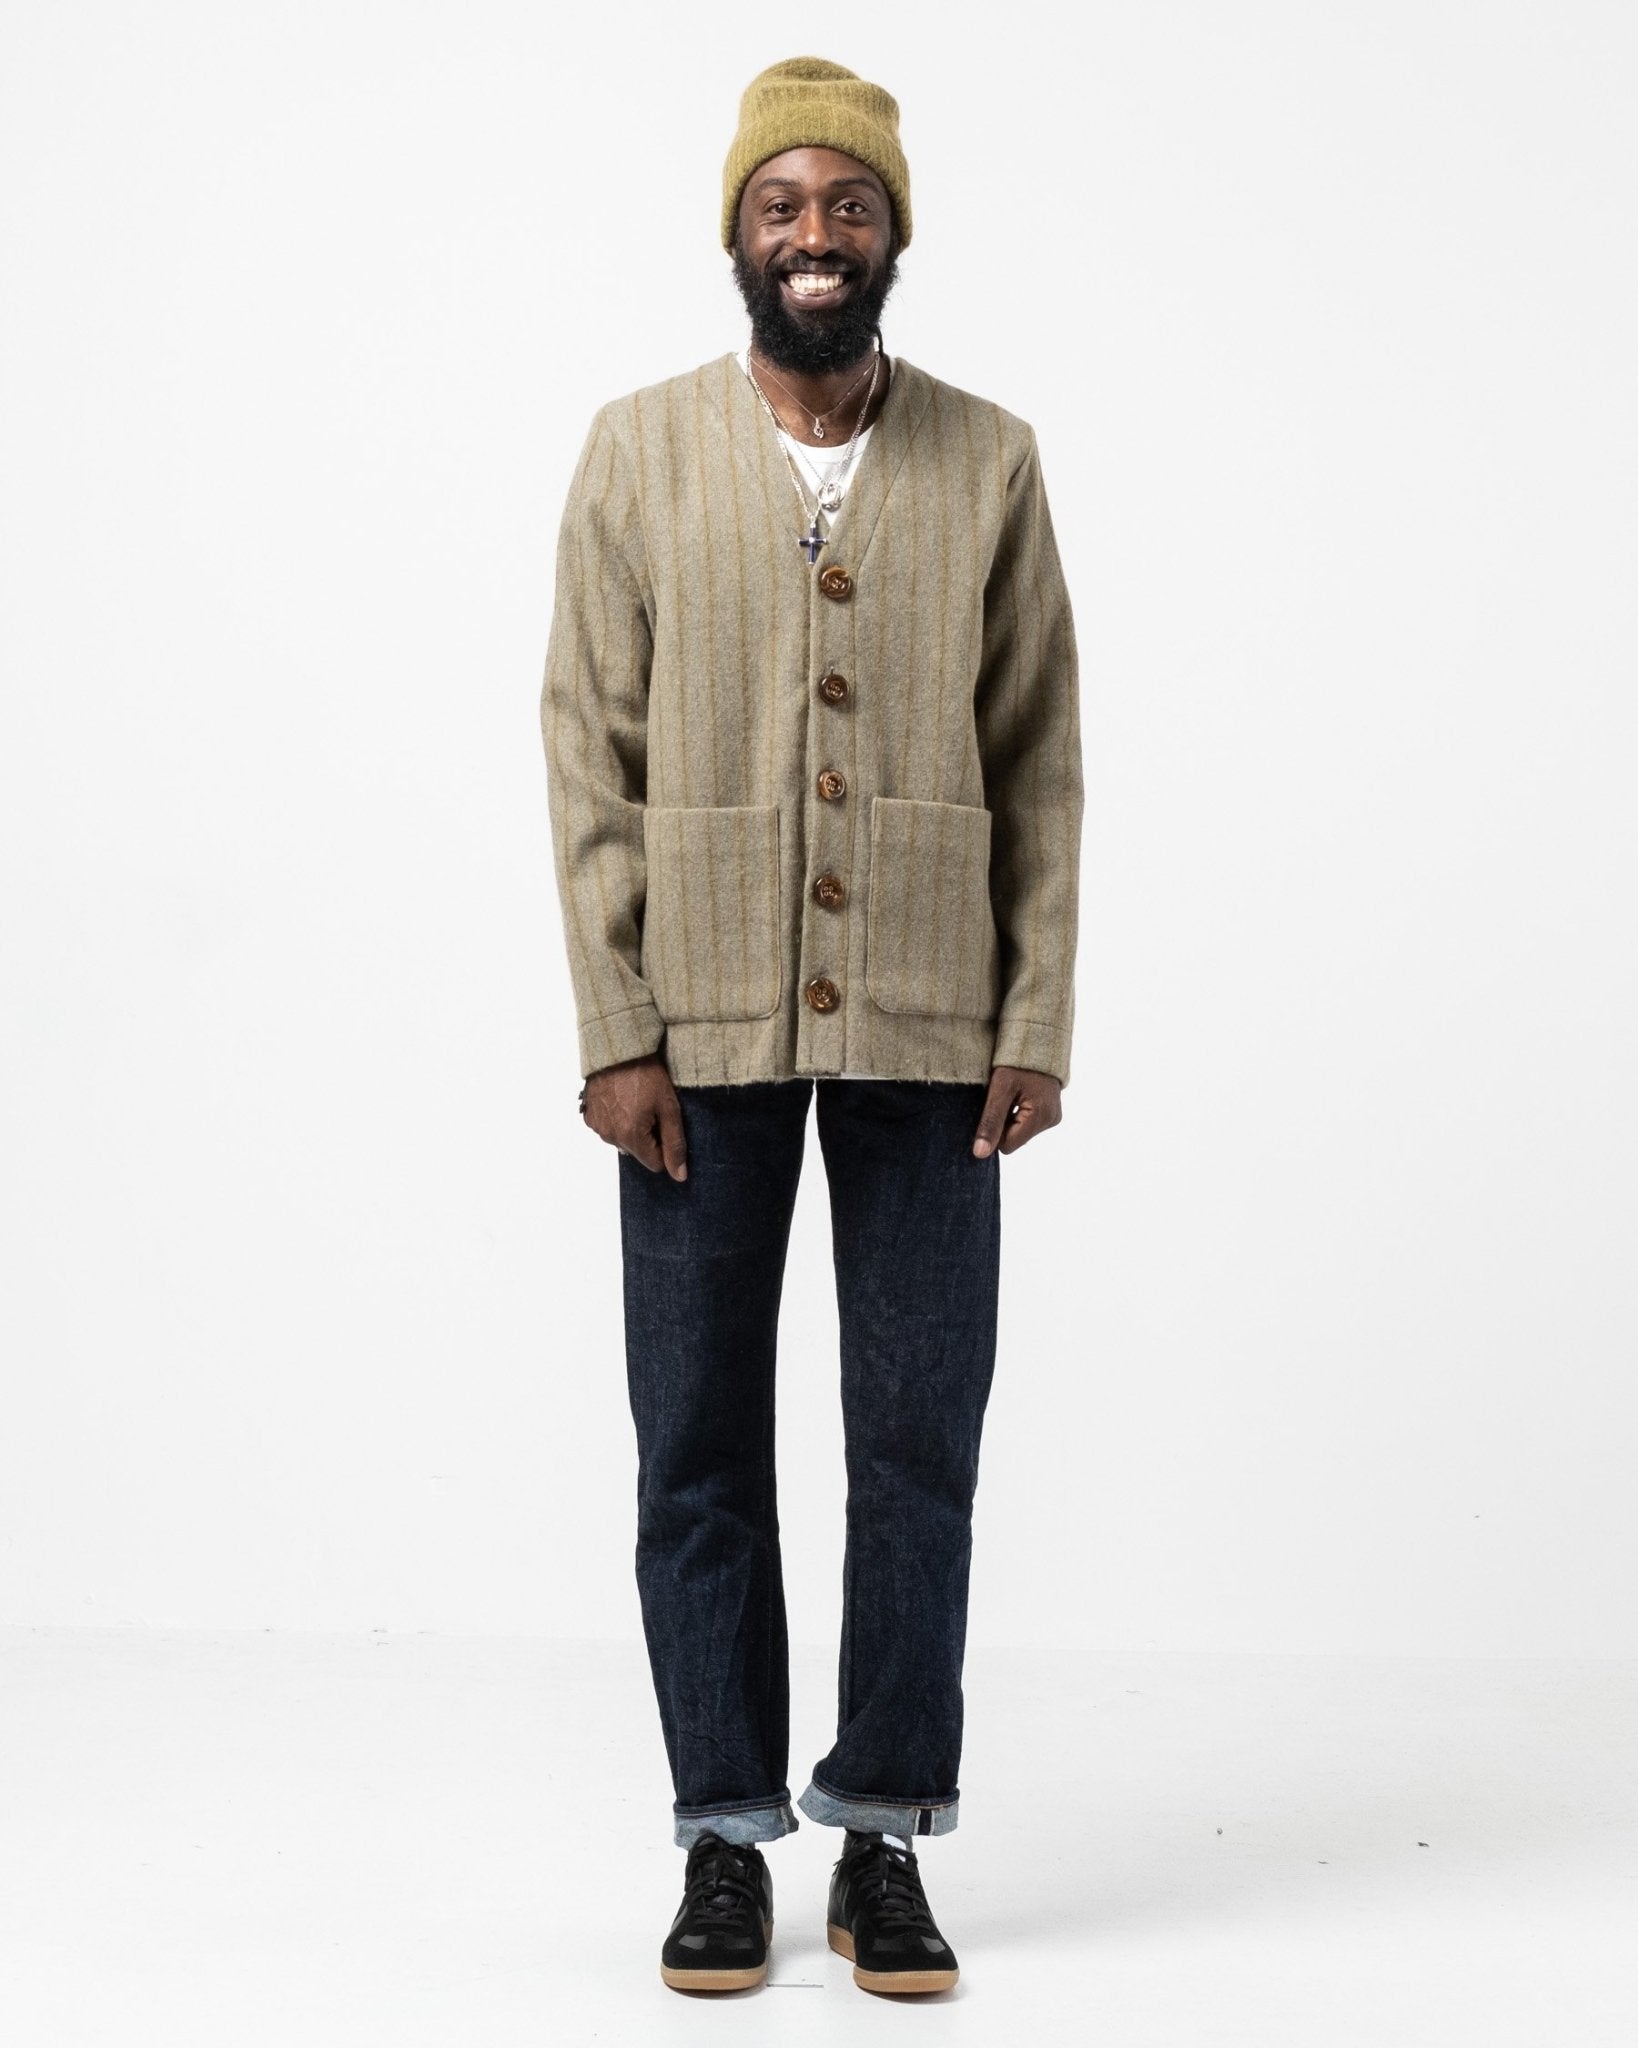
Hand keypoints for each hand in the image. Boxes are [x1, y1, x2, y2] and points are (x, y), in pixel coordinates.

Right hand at [580, 1053, 687, 1179]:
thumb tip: (680, 1176)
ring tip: (636, 1100)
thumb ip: (675, 1144)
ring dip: (631, 1128)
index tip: (665, 1121)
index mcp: (630, 1137)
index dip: (665, 1145)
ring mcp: (597, 1126)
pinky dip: (616, 1119)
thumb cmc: (646, 1074)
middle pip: (638, 1152)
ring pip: (622, 1140)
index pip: (655, 1164)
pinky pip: (608, 1128)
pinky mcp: (589, 1115)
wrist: (618, 1048)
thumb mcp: (669, 1107)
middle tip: (652, 1108)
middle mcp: (610, 1136)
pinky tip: (621, 1099)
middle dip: (648, 1136)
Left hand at [972, 1065, 1062, 1156]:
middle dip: (1003, 1123)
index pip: (1007, 1145)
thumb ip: (990, 1122)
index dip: (994, 1130)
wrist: (1037, 1041)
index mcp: (1041, 1116)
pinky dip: (1018, 1113)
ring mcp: (1053, 1116)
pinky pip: (1028, 1123)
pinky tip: (1019, 1096)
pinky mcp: (1051, 1112)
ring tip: (1012, 1094)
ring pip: (1020, 1132)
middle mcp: (1051, 1120)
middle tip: (1003, 1098)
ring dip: (1010, 1117)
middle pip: (1014, 1139)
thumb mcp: (1000, 1089)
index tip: (993, 1107)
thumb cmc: (1017, 1062)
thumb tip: (980, 1154)